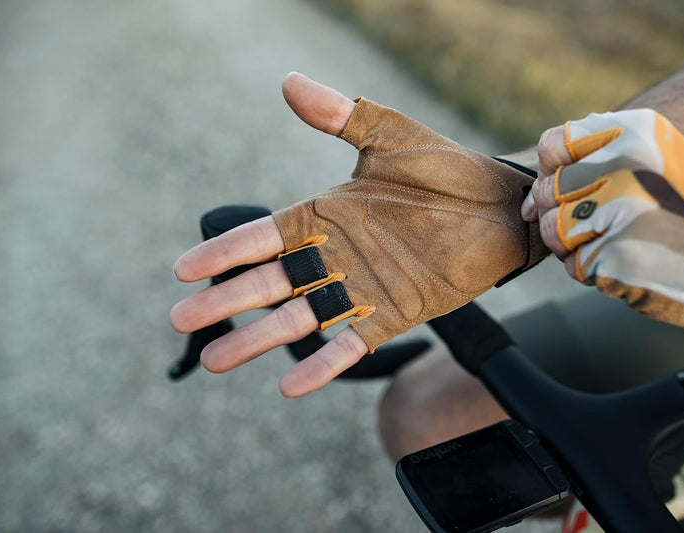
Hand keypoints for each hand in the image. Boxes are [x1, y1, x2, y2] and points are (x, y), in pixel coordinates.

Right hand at [171, 74, 545, 396]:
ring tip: (216, 359)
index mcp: (326, 215)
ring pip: (301, 318)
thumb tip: (290, 82)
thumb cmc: (447, 169)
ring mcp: (363, 288)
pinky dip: (324, 364)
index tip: (184, 270)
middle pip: (271, 283)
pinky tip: (289, 386)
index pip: (264, 237)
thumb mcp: (390, 137)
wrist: (502, 207)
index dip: (225, 252)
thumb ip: (341, 117)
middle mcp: (336, 256)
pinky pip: (353, 343)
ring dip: (260, 338)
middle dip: (226, 300)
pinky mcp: (394, 314)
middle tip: (182, 319)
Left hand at [523, 109, 683, 336]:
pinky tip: (632, 263)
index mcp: (634, 138)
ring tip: (618, 243)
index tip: (563, 186)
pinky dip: (596, 270)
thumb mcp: (663, 162)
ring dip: (576, 244)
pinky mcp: (613, 260)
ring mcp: (615, 216)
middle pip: (548, 194)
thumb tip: (532, 199)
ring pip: (554, 234)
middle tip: (598, 223)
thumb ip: (599, 163)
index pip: (552, 146)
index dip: (551, 171)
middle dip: (560, 214)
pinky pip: (576, 267)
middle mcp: (621, 170)